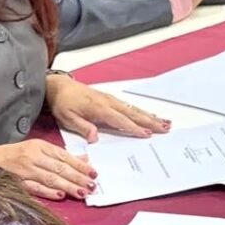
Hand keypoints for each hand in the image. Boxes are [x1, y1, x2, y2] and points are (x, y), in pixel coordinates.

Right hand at [0, 139, 97, 199]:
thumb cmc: (13, 156)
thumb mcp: (36, 149)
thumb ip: (59, 156)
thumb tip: (83, 160)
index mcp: (39, 146)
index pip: (64, 156)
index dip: (79, 165)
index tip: (93, 173)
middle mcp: (33, 157)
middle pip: (59, 168)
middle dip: (77, 177)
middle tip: (92, 185)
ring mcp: (24, 170)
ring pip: (50, 178)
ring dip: (68, 186)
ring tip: (82, 192)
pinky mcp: (17, 182)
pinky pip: (35, 187)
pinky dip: (48, 192)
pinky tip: (60, 196)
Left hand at [46, 75, 170, 142]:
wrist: (59, 87)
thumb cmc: (63, 103)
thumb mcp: (67, 118)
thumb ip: (82, 127)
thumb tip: (94, 137)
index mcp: (98, 108)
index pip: (119, 120)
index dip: (133, 128)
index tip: (146, 134)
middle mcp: (108, 102)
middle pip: (132, 113)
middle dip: (150, 121)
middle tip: (165, 129)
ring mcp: (110, 100)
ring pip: (133, 109)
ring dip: (149, 116)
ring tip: (165, 123)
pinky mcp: (110, 99)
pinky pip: (129, 106)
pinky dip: (141, 111)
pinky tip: (150, 116)